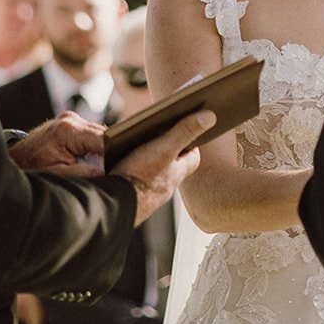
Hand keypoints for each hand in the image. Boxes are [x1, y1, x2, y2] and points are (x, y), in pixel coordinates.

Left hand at [8, 110, 108, 176]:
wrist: (14, 160)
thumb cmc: (31, 169)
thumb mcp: (57, 175)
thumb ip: (84, 173)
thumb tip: (107, 171)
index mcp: (67, 130)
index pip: (104, 139)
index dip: (117, 152)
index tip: (123, 166)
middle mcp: (71, 119)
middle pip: (105, 134)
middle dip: (112, 152)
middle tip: (116, 169)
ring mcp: (71, 119)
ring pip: (101, 133)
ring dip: (104, 150)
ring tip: (103, 166)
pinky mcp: (72, 123)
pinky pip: (92, 134)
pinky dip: (96, 147)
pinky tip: (94, 159)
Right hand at [114, 109, 215, 226]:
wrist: (113, 205)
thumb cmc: (139, 177)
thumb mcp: (164, 148)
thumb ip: (185, 131)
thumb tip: (210, 117)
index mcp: (177, 173)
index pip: (193, 157)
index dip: (192, 142)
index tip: (188, 129)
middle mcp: (165, 186)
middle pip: (174, 164)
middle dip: (170, 150)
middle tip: (162, 135)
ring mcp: (148, 194)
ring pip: (155, 174)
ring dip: (151, 161)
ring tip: (140, 146)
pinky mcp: (132, 198)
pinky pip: (138, 182)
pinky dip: (135, 172)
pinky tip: (124, 164)